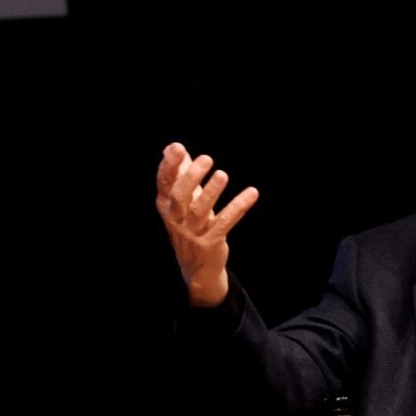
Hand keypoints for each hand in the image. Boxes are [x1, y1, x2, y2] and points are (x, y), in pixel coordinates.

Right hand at [154, 143, 258, 306]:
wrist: (197, 268)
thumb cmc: (190, 226)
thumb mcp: (183, 202)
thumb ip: (180, 175)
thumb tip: (173, 147)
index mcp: (166, 206)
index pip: (164, 183)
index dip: (169, 165)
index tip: (177, 147)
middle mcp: (176, 219)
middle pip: (179, 196)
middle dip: (191, 177)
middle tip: (206, 158)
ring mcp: (192, 232)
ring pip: (199, 210)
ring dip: (212, 192)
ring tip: (222, 174)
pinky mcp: (210, 243)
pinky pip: (224, 223)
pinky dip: (238, 207)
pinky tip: (251, 193)